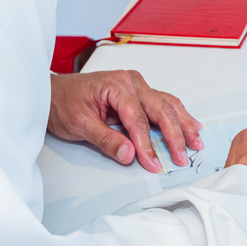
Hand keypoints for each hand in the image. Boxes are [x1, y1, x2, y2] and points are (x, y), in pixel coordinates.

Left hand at [48, 71, 201, 171]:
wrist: (51, 93)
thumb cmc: (62, 103)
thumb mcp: (79, 124)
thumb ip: (106, 140)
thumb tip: (129, 155)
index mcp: (117, 85)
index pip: (137, 119)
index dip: (147, 144)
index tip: (152, 163)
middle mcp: (131, 82)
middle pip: (160, 109)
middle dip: (174, 135)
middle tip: (183, 156)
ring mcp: (136, 86)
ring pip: (167, 105)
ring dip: (182, 124)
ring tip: (195, 141)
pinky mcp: (138, 93)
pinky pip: (163, 103)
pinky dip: (177, 115)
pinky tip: (190, 124)